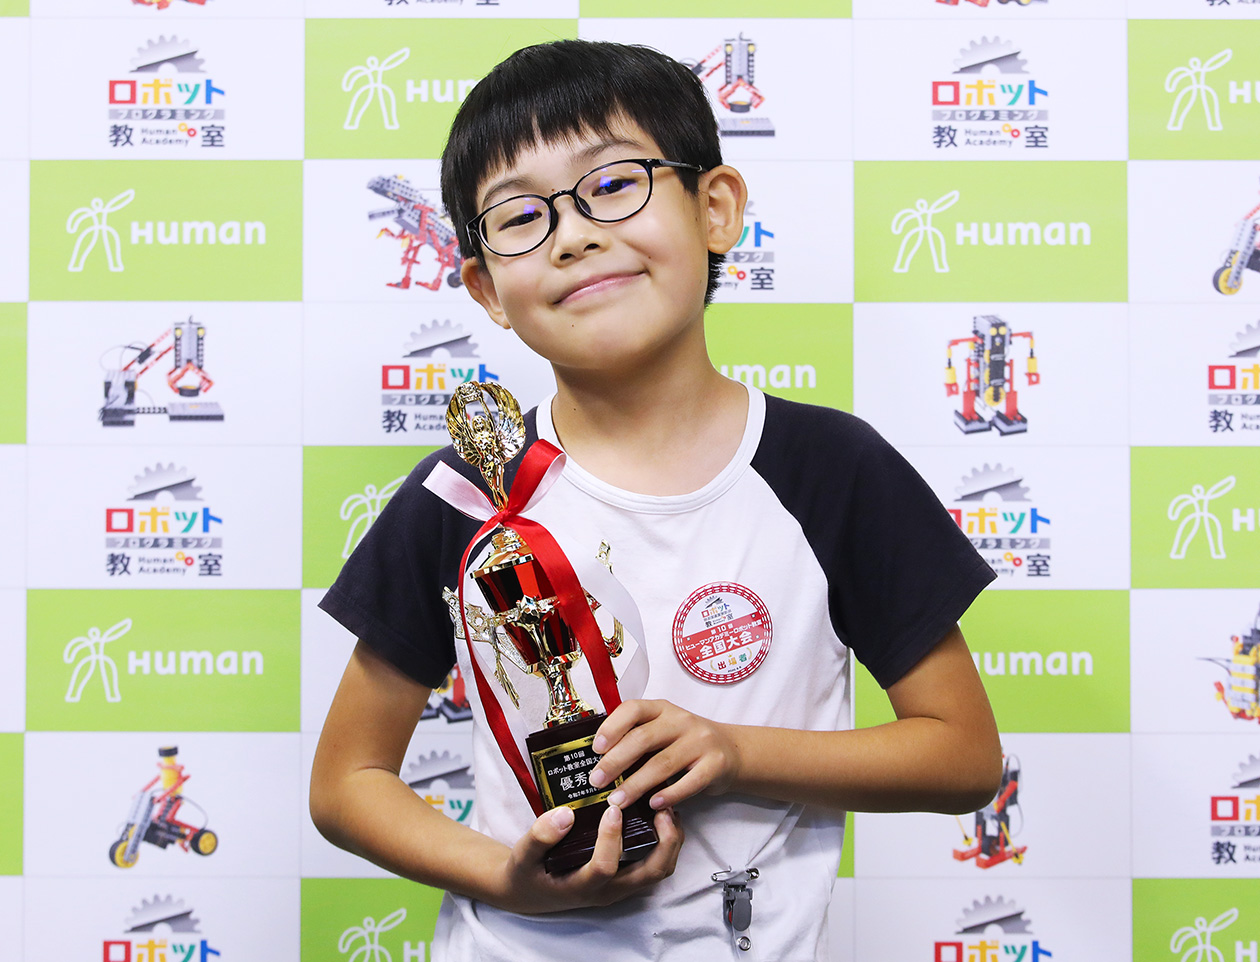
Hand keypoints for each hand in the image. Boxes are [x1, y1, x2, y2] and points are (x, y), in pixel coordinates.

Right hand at [492, 802, 683, 914]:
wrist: (529, 891)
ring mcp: (620, 886)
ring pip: (659, 870)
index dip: (611, 839)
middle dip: (665, 841)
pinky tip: (658, 815)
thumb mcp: (523, 855)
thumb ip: (540, 836)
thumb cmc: (527, 872)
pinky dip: (665, 841)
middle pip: (650, 873)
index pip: (605, 868)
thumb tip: (565, 814)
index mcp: (581, 887)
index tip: (612, 808)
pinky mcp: (625, 878)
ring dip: (670, 841)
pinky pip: (655, 864)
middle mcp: (607, 890)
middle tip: (661, 807)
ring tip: (665, 807)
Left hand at [588, 699, 741, 810]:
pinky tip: (653, 805)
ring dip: (635, 785)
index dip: (612, 727)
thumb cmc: (686, 743)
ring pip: (662, 764)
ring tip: (617, 800)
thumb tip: (599, 761)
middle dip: (615, 761)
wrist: (731, 751)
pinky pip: (689, 782)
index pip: (633, 709)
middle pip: (643, 739)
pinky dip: (669, 795)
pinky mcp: (715, 764)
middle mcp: (681, 721)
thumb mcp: (663, 729)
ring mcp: (700, 742)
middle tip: (596, 780)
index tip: (596, 748)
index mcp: (662, 709)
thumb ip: (637, 737)